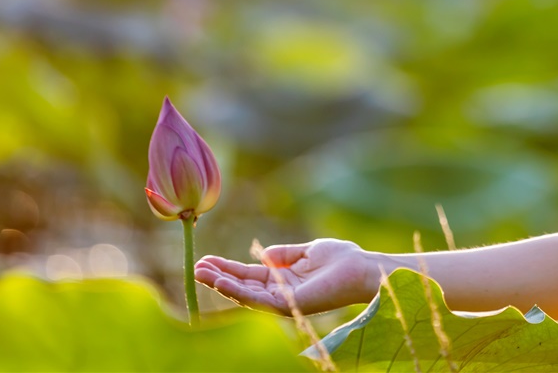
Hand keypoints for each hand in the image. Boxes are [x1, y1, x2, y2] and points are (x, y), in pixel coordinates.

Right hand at [195, 238, 384, 314]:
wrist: (363, 268)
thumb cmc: (342, 259)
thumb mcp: (307, 251)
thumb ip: (284, 254)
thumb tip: (261, 254)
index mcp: (283, 280)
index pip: (248, 276)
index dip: (228, 268)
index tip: (206, 259)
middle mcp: (279, 293)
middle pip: (242, 287)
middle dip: (218, 278)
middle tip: (195, 267)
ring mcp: (283, 301)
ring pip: (245, 295)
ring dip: (222, 285)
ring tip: (200, 273)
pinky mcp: (288, 305)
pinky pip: (258, 299)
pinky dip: (238, 291)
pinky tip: (222, 282)